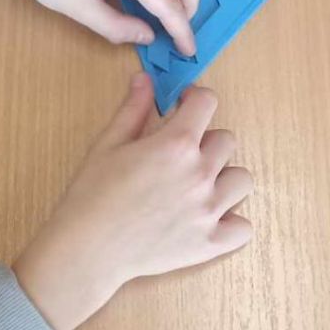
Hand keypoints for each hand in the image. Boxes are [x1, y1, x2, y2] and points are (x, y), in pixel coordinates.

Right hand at [14, 76, 252, 329]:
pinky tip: (208, 219)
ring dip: (223, 179)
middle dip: (205, 141)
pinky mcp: (210, 243)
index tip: (182, 109)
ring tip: (197, 188)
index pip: (207, 102)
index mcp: (176, 144)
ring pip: (241, 180)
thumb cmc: (92, 195)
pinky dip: (230, 222)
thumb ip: (133, 109)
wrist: (87, 249)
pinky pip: (243, 228)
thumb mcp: (108, 144)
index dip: (194, 100)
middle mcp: (200, 174)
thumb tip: (145, 79)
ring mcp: (209, 211)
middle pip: (226, 140)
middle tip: (180, 156)